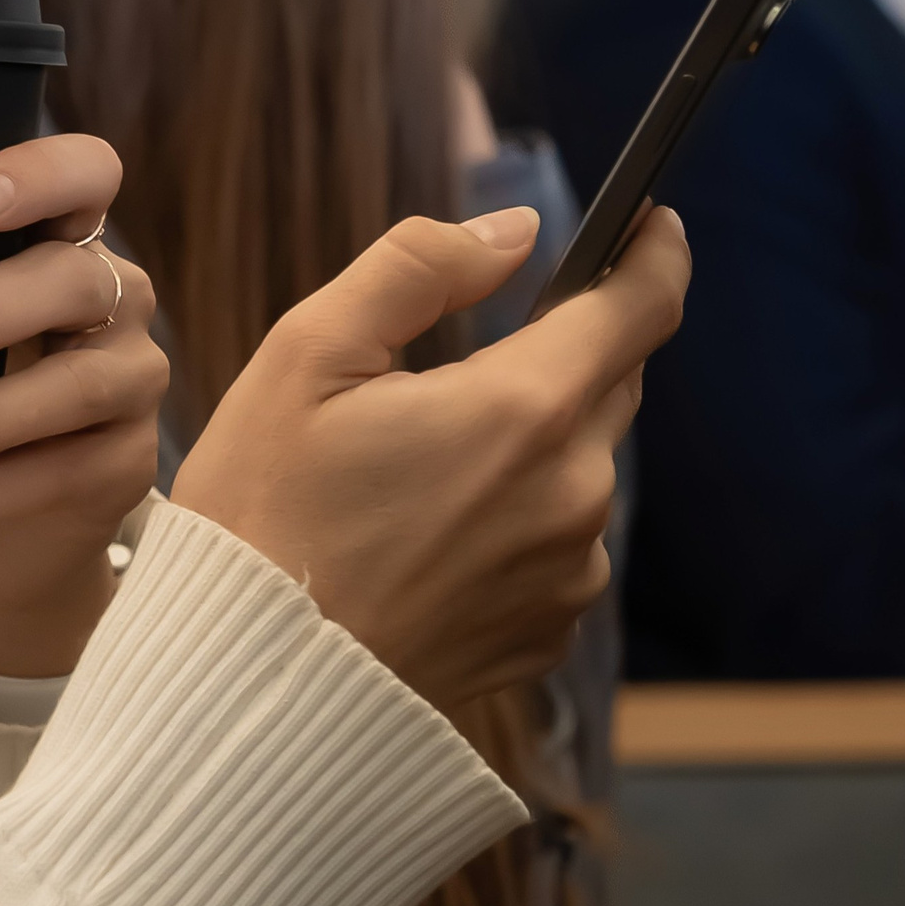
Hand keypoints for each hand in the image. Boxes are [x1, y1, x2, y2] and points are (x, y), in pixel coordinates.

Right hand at [173, 204, 688, 710]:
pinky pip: (555, 543)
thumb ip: (418, 268)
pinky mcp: (546, 631)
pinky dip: (510, 516)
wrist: (251, 683)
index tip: (650, 222)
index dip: (654, 253)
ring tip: (412, 466)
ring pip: (576, 466)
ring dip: (527, 441)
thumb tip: (514, 231)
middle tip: (464, 354)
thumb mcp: (306, 352)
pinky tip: (423, 532)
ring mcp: (568, 573)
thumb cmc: (263, 508)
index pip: (637, 310)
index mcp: (520, 411)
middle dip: (561, 349)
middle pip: (607, 385)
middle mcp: (571, 494)